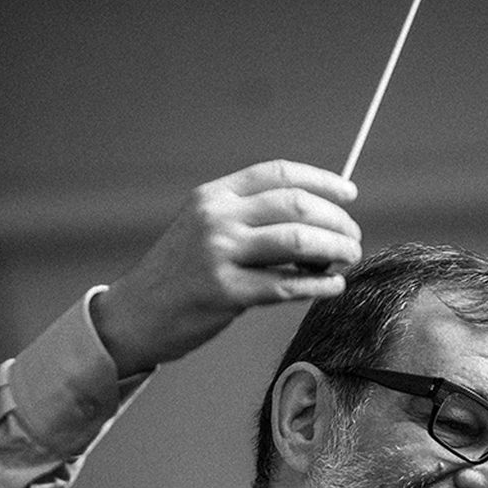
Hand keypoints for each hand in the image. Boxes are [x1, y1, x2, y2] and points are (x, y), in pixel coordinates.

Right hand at [91, 160, 361, 374]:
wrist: (134, 314)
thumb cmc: (179, 275)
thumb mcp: (204, 229)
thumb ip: (249, 219)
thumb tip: (315, 220)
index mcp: (214, 195)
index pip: (279, 174)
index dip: (322, 182)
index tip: (349, 195)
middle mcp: (217, 218)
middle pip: (295, 205)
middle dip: (336, 220)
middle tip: (353, 238)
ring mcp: (219, 254)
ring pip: (297, 241)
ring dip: (334, 249)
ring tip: (348, 259)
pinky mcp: (225, 292)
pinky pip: (287, 285)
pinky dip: (318, 285)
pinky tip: (332, 286)